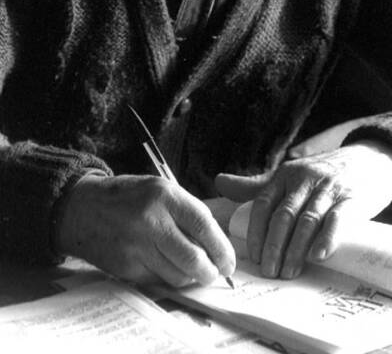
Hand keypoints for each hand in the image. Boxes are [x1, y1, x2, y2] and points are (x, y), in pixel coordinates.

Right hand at [55, 174, 235, 288]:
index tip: (229, 262)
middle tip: (213, 274)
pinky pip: (157, 280)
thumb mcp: (159, 190)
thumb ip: (186, 212)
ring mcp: (136, 245)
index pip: (203, 225)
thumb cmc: (128, 197)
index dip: (221, 248)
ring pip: (177, 275)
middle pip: (192, 257)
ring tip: (190, 270)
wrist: (83, 208)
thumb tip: (215, 244)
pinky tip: (165, 267)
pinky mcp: (125, 266)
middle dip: (209, 272)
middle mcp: (151, 220)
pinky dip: (167, 278)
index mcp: (164, 195)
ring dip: (189, 278)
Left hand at [216, 140, 391, 279]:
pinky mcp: (351, 199)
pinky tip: (317, 256)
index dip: (256, 232)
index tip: (253, 258)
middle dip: (273, 246)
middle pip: (283, 215)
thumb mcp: (290, 176)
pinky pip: (336, 219)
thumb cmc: (323, 175)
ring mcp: (328, 188)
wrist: (369, 162)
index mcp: (285, 175)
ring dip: (295, 249)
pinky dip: (326, 238)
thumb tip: (219, 182)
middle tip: (268, 272)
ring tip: (288, 273)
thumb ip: (257, 186)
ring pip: (307, 220)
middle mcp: (304, 179)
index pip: (263, 204)